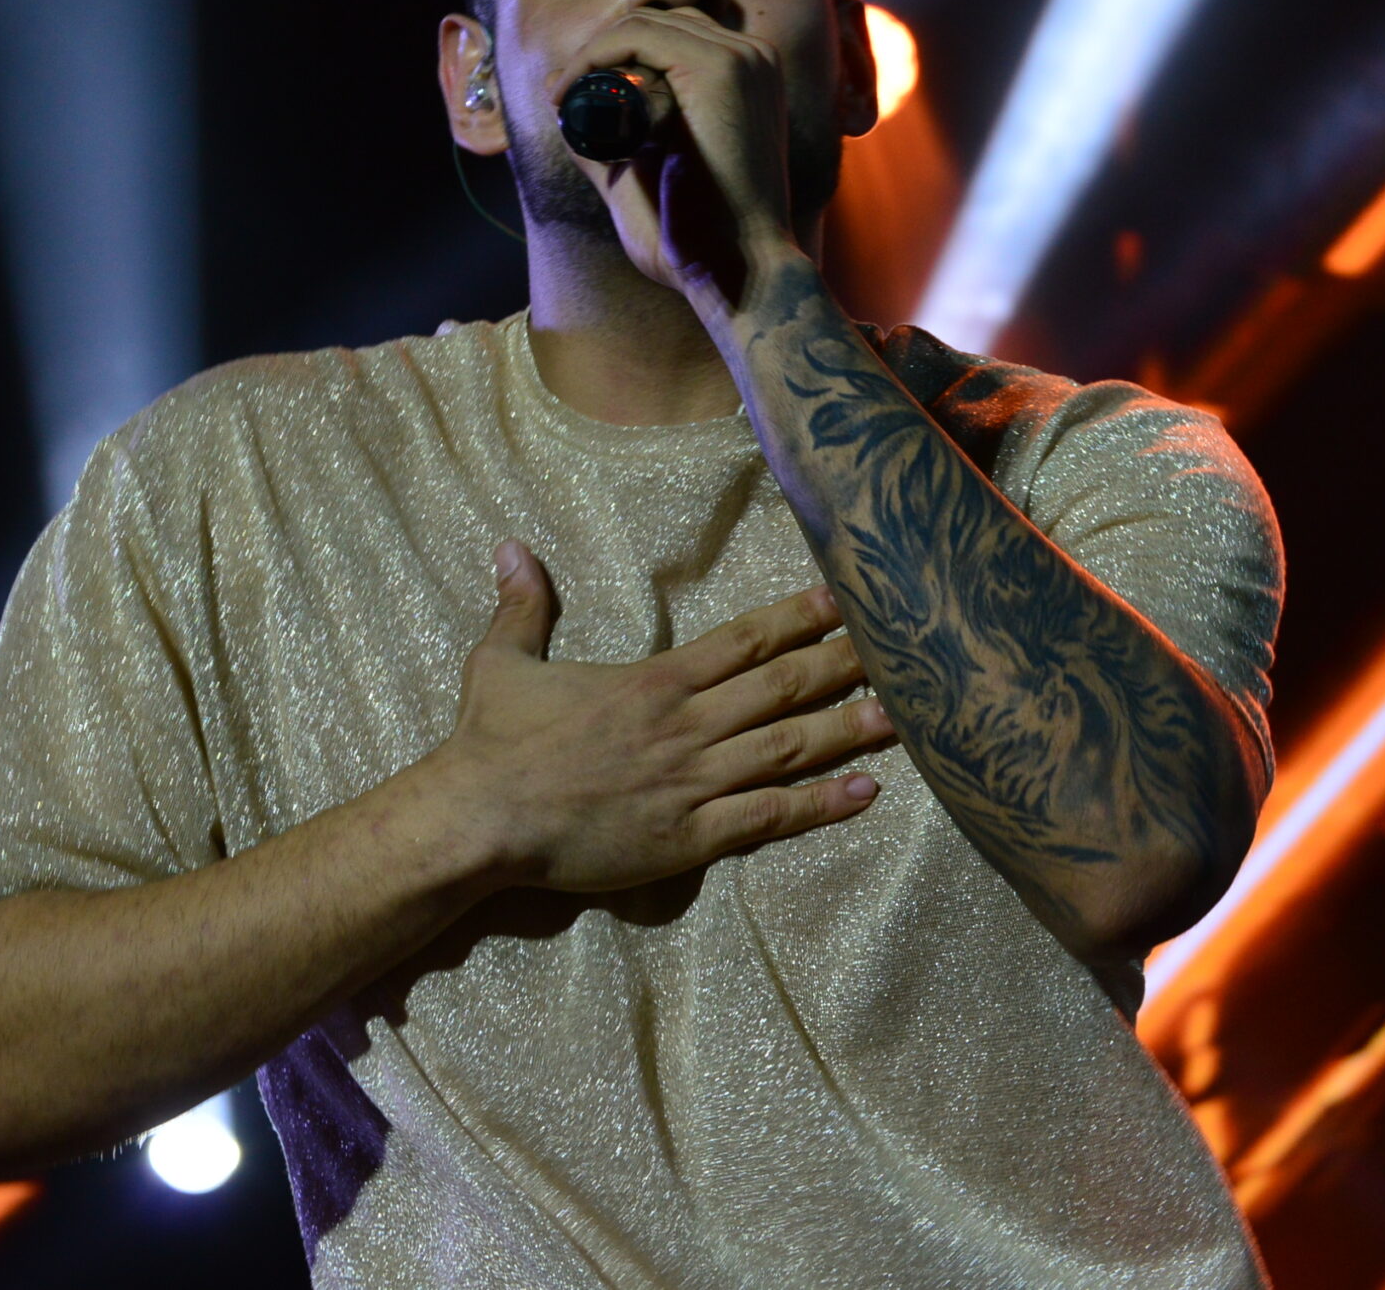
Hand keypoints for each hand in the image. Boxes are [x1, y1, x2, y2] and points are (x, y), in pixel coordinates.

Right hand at [424, 540, 893, 894]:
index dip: (798, 618)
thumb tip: (512, 546)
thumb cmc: (492, 743)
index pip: (744, 641)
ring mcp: (693, 783)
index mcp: (655, 682)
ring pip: (789, 749)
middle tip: (902, 651)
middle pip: (783, 688)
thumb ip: (524, 605)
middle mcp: (686, 726)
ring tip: (904, 717)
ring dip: (849, 730)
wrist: (481, 819)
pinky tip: (865, 793)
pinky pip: (768, 818)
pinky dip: (820, 806)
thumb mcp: (502, 661)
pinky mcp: (689, 838)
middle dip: (845, 666)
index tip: (843, 600)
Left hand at [561, 7, 795, 298]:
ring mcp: (741, 58)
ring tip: (564, 98)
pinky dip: (593, 55)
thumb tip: (561, 102)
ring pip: (642, 22)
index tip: (572, 98)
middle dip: (599, 51)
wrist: (737, 272)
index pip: (670, 35)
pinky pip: (638, 35)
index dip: (614, 56)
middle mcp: (752, 57)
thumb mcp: (645, 176)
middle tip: (563, 97)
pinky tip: (569, 91)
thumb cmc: (698, 237)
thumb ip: (610, 141)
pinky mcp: (720, 69)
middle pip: (656, 21)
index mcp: (748, 77)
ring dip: (591, 53)